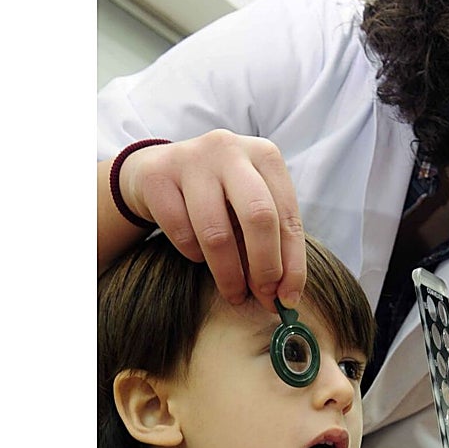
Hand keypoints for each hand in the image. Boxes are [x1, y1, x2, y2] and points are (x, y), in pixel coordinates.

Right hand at [108, 129, 305, 307]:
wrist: (157, 172)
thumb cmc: (218, 196)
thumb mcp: (250, 209)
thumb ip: (271, 244)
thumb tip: (284, 295)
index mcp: (265, 155)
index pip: (288, 216)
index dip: (292, 262)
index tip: (289, 298)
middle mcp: (231, 150)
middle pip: (259, 217)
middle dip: (264, 266)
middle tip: (262, 296)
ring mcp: (191, 159)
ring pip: (216, 232)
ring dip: (228, 272)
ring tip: (233, 291)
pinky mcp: (156, 176)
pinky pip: (180, 232)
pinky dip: (192, 253)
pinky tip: (197, 254)